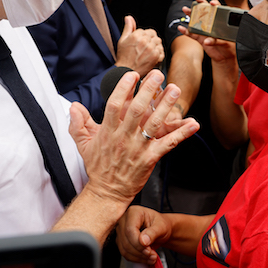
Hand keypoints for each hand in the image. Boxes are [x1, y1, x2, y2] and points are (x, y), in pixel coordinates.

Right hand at [69, 69, 199, 205]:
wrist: (107, 193)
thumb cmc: (98, 166)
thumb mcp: (83, 144)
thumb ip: (78, 123)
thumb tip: (73, 106)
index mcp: (108, 132)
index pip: (114, 105)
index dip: (123, 89)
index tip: (133, 75)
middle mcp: (123, 138)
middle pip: (137, 110)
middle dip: (148, 91)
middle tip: (158, 75)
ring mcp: (138, 149)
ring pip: (154, 124)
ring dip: (166, 106)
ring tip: (175, 90)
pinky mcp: (150, 159)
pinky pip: (168, 144)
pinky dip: (182, 134)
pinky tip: (193, 124)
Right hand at [117, 15, 164, 76]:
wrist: (126, 71)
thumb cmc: (123, 57)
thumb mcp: (122, 40)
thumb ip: (128, 27)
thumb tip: (129, 18)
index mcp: (136, 36)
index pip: (146, 30)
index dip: (144, 36)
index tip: (141, 42)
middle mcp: (144, 41)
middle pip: (153, 35)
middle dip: (150, 39)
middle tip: (145, 47)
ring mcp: (151, 49)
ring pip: (158, 41)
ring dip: (155, 45)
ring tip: (148, 51)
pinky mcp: (156, 57)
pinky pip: (161, 50)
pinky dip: (158, 53)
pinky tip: (152, 56)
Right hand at [117, 206, 171, 264]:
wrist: (160, 230)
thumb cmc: (160, 224)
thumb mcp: (161, 226)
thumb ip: (153, 232)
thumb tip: (143, 241)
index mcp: (134, 212)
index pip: (130, 230)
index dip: (138, 243)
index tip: (149, 250)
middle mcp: (124, 220)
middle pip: (126, 241)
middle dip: (140, 252)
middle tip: (152, 255)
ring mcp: (121, 231)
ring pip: (124, 249)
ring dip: (138, 257)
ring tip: (151, 257)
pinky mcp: (121, 241)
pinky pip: (125, 253)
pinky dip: (136, 258)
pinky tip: (145, 258)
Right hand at [179, 0, 236, 64]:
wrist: (225, 57)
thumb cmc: (229, 47)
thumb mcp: (225, 43)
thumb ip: (216, 41)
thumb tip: (207, 40)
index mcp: (220, 23)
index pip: (218, 10)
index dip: (214, 5)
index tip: (211, 3)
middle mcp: (211, 25)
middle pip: (205, 12)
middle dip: (200, 4)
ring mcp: (205, 31)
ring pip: (196, 21)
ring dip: (190, 15)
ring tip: (185, 9)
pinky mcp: (200, 39)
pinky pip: (192, 34)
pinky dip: (186, 31)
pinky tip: (181, 28)